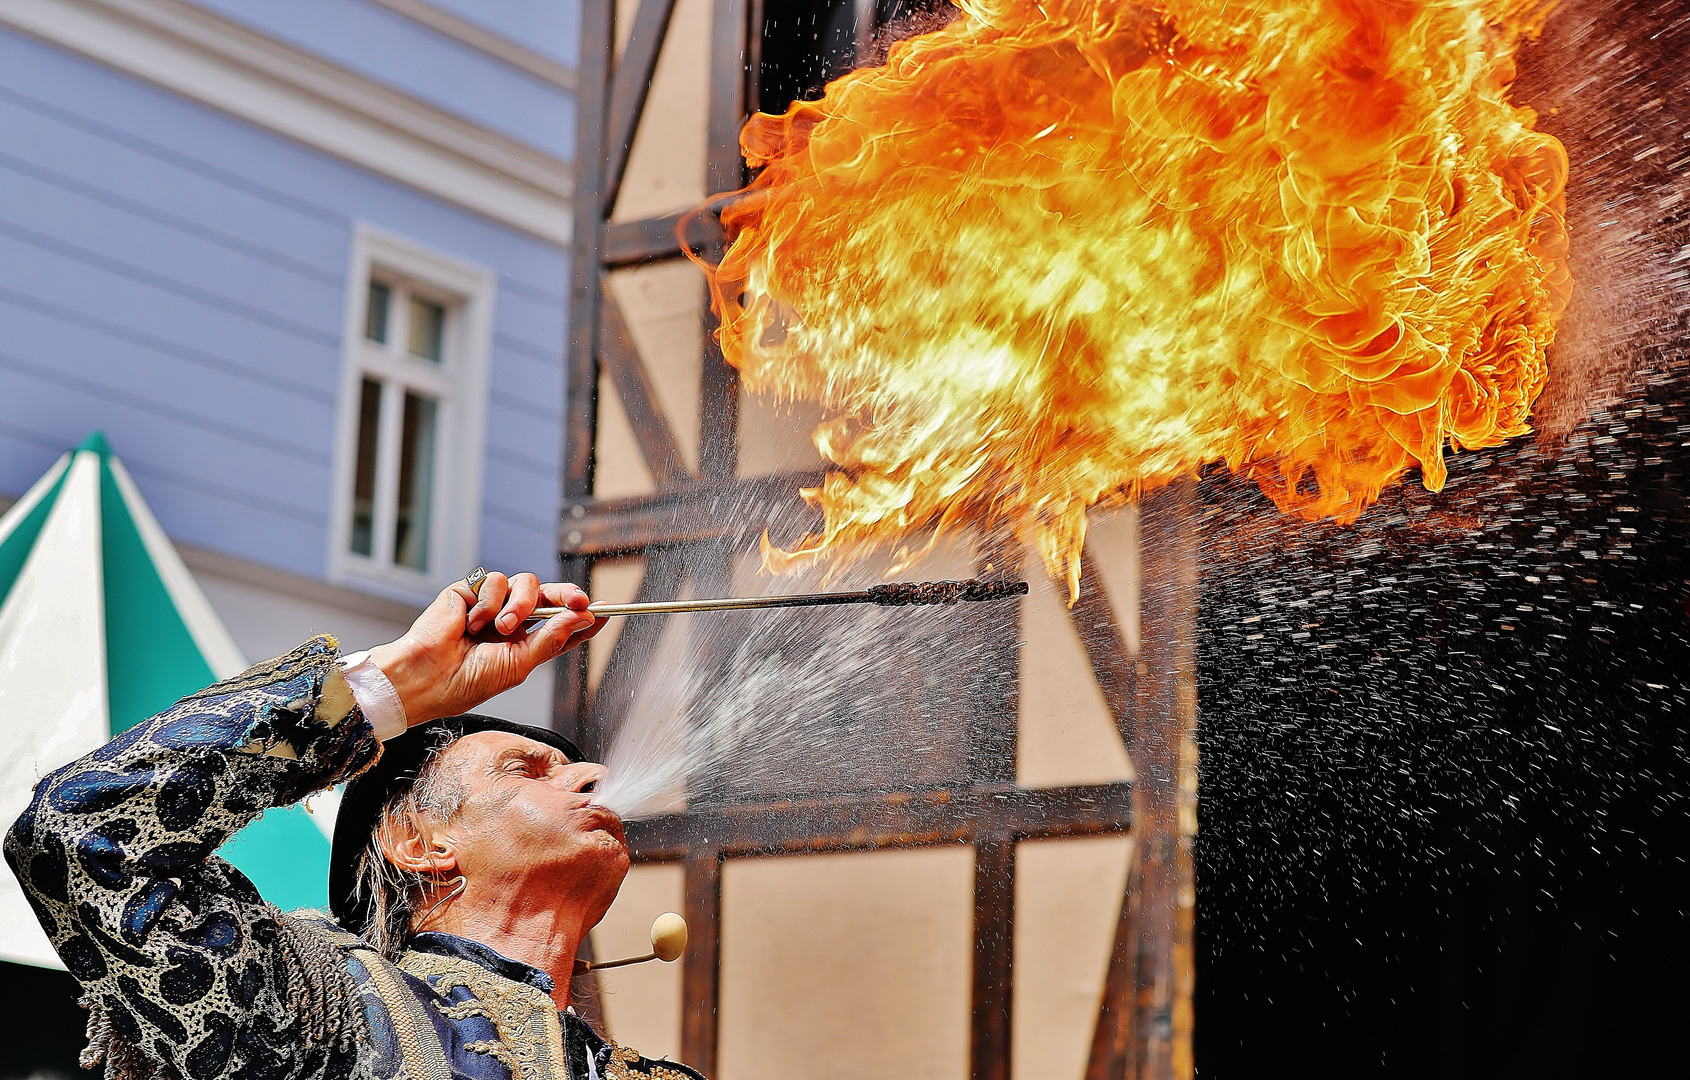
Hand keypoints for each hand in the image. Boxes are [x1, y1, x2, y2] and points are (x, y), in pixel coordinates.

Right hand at [366, 573, 604, 725]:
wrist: (427, 677)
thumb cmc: (467, 681)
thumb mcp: (520, 664)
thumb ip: (552, 638)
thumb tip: (584, 618)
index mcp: (524, 643)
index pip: (561, 623)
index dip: (583, 616)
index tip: (606, 610)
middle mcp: (511, 621)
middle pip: (549, 595)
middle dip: (567, 595)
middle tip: (579, 601)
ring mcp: (491, 605)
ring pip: (525, 583)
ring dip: (520, 605)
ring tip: (502, 627)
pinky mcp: (470, 591)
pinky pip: (496, 581)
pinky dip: (489, 603)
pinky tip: (472, 622)